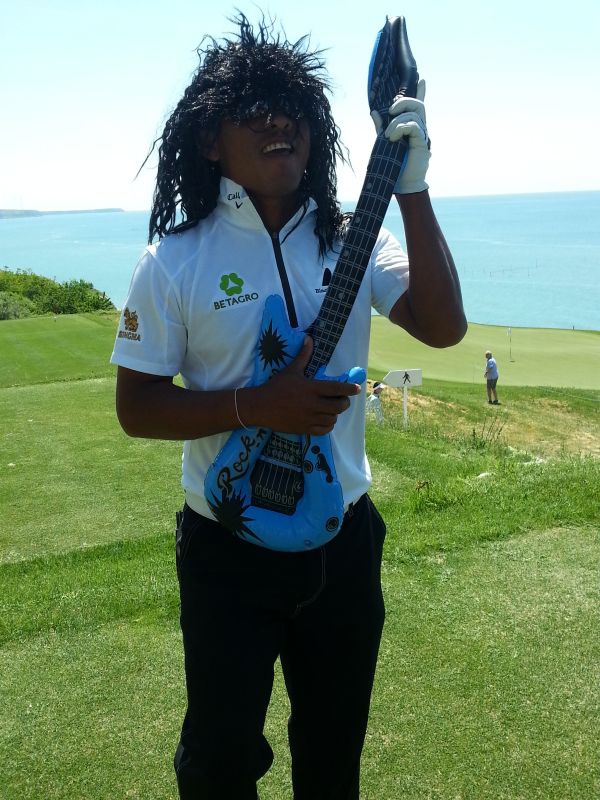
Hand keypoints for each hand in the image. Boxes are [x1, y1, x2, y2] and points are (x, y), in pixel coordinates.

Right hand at [245, 337, 360, 434]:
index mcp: (311, 388)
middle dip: (344, 403)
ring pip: (332, 419)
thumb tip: (309, 339)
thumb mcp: (291, 370)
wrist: (260, 406)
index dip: (349, 389)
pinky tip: (326, 420)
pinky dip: (328, 425)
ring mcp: (309, 418)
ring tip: (332, 409)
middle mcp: (313, 404)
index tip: (357, 389)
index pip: (337, 389)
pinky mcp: (304, 429)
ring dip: (335, 414)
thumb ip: (303, 356)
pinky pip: (324, 430)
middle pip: (338, 406)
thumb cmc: (276, 386)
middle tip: (343, 400)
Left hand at [370, 78, 429, 193]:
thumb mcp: (383, 141)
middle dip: (403, 102)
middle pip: (417, 104)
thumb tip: (374, 111)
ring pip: (413, 114)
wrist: (402, 183)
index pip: (417, 106)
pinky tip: (393, 139)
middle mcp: (419, 128)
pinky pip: (413, 126)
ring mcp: (422, 134)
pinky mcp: (422, 141)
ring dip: (396, 122)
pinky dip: (400, 129)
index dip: (421, 93)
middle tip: (391, 110)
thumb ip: (381, 126)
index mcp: (411, 127)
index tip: (422, 80)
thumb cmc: (394, 165)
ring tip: (388, 136)